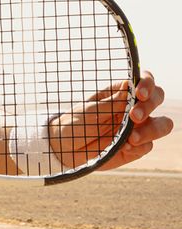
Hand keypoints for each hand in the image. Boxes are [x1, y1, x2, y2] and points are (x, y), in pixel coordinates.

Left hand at [48, 72, 171, 170]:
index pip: (144, 80)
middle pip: (158, 98)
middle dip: (149, 106)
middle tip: (134, 117)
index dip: (148, 83)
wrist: (66, 148)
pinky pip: (148, 146)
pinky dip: (139, 147)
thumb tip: (129, 84)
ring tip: (131, 138)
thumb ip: (111, 102)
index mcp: (121, 93)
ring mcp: (138, 128)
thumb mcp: (90, 110)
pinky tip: (125, 147)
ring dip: (151, 130)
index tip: (139, 94)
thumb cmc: (75, 123)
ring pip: (162, 124)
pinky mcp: (137, 147)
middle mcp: (133, 108)